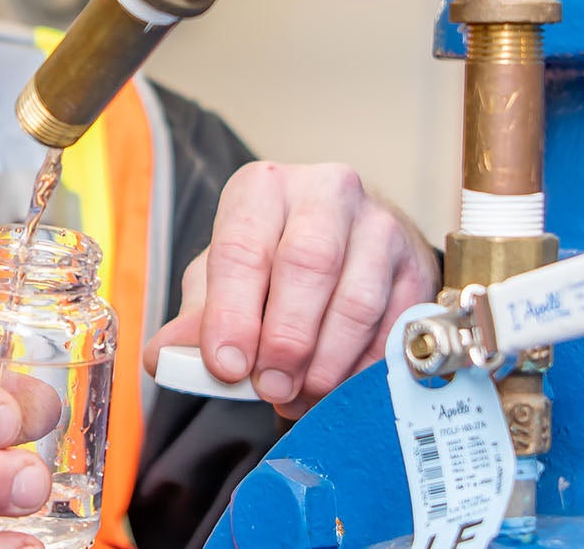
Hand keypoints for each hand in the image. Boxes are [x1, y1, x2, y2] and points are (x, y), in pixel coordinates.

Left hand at [143, 161, 438, 418]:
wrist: (347, 247)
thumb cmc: (273, 261)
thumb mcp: (223, 278)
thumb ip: (196, 318)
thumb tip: (166, 357)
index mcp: (264, 188)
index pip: (243, 247)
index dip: (232, 313)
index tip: (225, 365)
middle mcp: (327, 192)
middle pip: (308, 265)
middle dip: (285, 338)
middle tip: (269, 387)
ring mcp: (380, 225)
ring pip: (357, 300)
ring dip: (325, 362)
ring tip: (297, 394)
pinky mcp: (417, 265)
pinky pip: (394, 326)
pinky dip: (362, 369)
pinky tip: (336, 388)